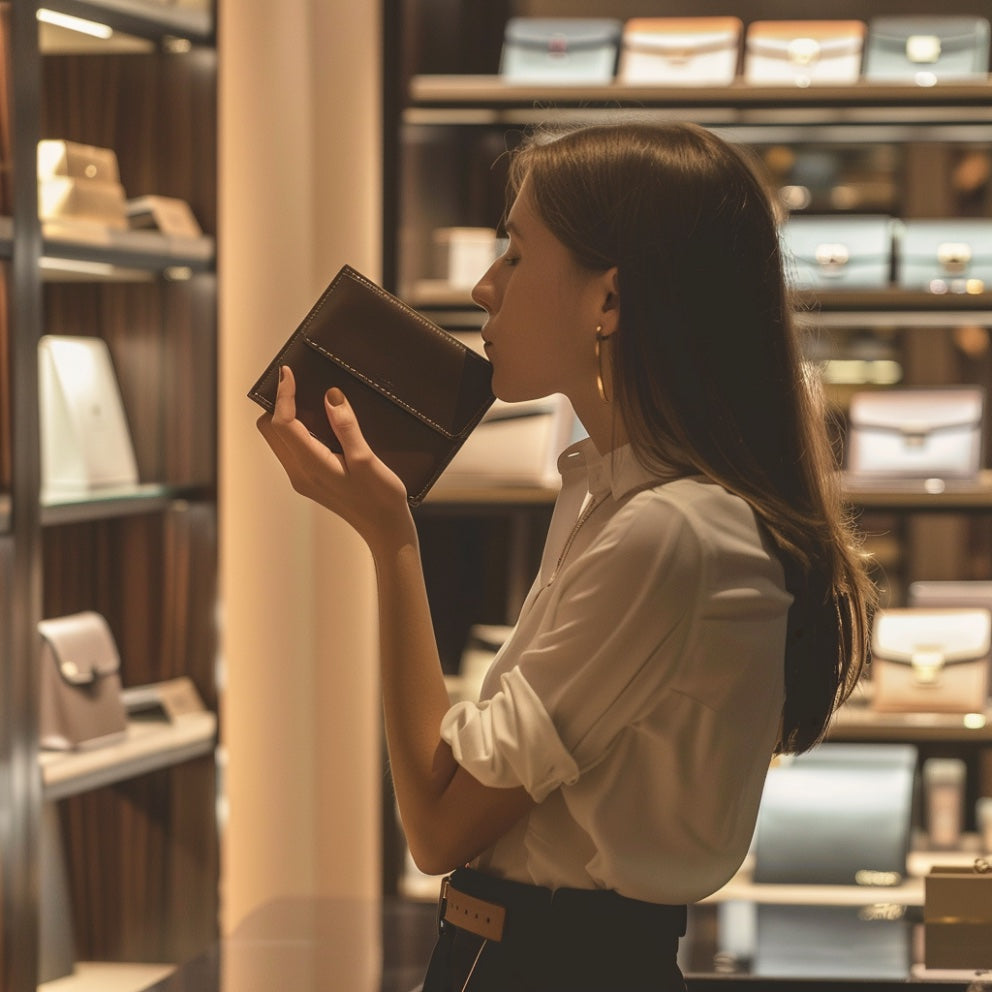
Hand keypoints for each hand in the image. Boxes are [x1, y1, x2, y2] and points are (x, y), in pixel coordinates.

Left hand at [256, 365, 413, 553]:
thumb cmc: (380, 498)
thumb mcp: (366, 460)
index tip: (288, 372)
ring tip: (309, 397)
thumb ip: (346, 427)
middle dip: (279, 404)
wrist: (385, 530)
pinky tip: (321, 421)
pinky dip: (298, 429)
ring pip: (280, 439)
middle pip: (271, 430)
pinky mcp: (311, 480)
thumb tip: (330, 396)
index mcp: (310, 466)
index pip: (282, 423)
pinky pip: (293, 447)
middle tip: (298, 382)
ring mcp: (303, 478)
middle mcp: (299, 473)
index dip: (283, 395)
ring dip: (288, 416)